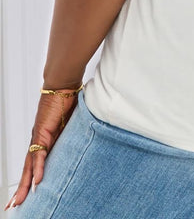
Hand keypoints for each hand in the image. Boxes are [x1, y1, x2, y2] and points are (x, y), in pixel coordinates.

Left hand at [4, 86, 81, 209]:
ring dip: (25, 184)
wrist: (62, 85)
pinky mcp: (43, 132)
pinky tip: (37, 181)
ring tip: (20, 200)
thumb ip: (71, 135)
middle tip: (13, 205)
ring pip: (29, 165)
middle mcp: (38, 140)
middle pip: (27, 169)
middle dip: (21, 188)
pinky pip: (40, 154)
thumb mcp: (71, 124)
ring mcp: (39, 137)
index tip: (26, 194)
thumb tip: (82, 143)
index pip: (33, 164)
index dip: (29, 178)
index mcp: (44, 139)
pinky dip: (38, 168)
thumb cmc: (67, 99)